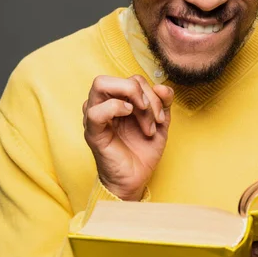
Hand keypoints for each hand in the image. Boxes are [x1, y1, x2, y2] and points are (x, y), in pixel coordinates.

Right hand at [83, 74, 173, 200]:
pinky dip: (114, 106)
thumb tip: (162, 86)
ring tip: (145, 120)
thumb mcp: (161, 122)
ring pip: (101, 84)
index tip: (162, 117)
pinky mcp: (93, 133)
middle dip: (138, 89)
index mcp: (118, 100)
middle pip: (113, 76)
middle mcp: (103, 105)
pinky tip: (128, 114)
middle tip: (151, 110)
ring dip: (132, 97)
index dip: (152, 92)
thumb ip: (164, 102)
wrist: (136, 180)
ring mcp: (95, 118)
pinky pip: (94, 111)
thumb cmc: (144, 151)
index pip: (132, 79)